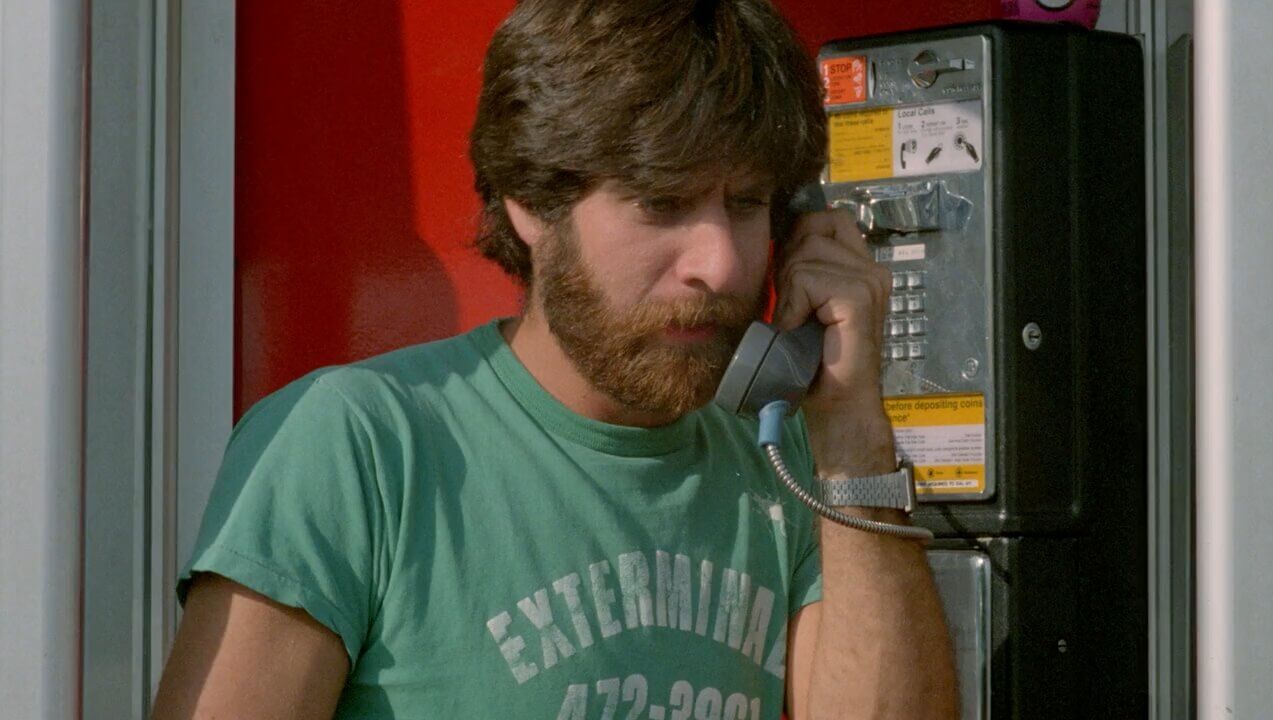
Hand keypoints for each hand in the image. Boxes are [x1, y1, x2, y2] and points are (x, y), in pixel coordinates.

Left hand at [773, 208, 895, 473]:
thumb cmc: (814, 359)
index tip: (788, 277)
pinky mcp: (860, 298)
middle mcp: (872, 268)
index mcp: (862, 265)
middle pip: (811, 228)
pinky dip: (793, 304)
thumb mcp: (801, 301)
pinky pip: (807, 279)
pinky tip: (798, 328)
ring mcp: (870, 281)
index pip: (827, 218)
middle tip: (791, 305)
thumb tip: (770, 237)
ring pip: (805, 254)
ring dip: (788, 289)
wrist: (836, 404)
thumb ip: (797, 268)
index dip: (798, 236)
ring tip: (797, 321)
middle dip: (788, 263)